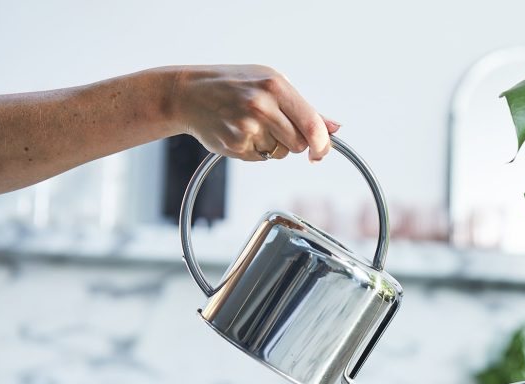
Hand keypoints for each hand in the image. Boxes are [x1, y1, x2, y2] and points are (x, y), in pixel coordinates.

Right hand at [170, 65, 338, 161]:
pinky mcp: (234, 145)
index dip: (323, 145)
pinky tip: (241, 132)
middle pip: (299, 144)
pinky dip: (256, 150)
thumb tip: (336, 128)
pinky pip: (261, 158)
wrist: (189, 93)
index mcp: (275, 86)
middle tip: (277, 127)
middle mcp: (261, 106)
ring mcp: (246, 127)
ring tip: (253, 125)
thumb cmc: (235, 85)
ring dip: (274, 145)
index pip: (312, 125)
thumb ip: (306, 109)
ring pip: (281, 153)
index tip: (322, 152)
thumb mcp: (272, 84)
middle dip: (295, 142)